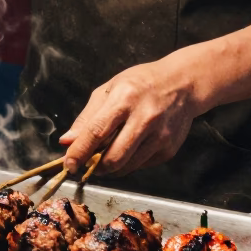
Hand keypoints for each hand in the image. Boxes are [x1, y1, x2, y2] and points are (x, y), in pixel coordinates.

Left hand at [58, 57, 203, 176]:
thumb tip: (67, 141)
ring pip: (127, 166)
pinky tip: (130, 147)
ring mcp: (160, 136)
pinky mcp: (169, 149)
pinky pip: (141, 165)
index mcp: (124, 99)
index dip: (79, 152)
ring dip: (111, 167)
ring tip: (107, 155)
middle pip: (113, 157)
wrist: (182, 84)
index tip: (69, 165)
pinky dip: (129, 163)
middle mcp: (144, 118)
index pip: (96, 132)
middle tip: (88, 164)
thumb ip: (87, 117)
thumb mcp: (109, 89)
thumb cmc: (141, 83)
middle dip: (95, 167)